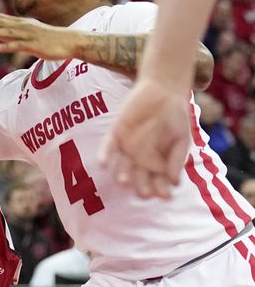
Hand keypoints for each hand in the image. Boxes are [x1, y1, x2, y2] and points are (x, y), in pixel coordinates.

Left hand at [0, 12, 77, 59]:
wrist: (69, 41)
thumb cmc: (49, 39)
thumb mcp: (30, 32)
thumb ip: (15, 33)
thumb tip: (0, 36)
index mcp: (22, 23)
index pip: (0, 18)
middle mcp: (23, 27)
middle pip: (1, 22)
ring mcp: (28, 36)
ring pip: (7, 33)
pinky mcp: (34, 46)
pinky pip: (18, 46)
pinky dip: (6, 46)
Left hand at [99, 76, 190, 198]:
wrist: (164, 90)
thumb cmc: (176, 117)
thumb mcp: (182, 138)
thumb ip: (178, 159)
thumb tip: (175, 182)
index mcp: (159, 162)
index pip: (159, 181)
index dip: (161, 189)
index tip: (165, 196)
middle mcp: (142, 157)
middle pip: (140, 176)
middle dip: (142, 185)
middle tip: (144, 193)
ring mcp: (128, 145)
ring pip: (123, 164)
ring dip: (122, 173)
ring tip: (123, 182)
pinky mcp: (116, 132)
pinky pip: (109, 145)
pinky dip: (105, 154)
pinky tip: (103, 164)